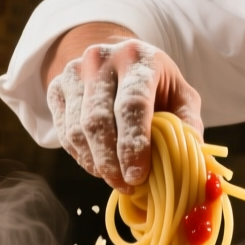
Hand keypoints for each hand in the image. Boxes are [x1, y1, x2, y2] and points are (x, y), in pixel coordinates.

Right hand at [46, 39, 201, 189]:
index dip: (133, 145)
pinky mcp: (55, 87)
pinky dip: (80, 156)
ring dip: (95, 163)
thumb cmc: (155, 84)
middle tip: (127, 185)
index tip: (138, 176)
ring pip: (77, 130)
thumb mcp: (181, 96)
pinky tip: (98, 165)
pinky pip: (63, 132)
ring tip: (114, 178)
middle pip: (98, 120)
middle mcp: (101, 60)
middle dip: (111, 162)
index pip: (132, 104)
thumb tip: (189, 159)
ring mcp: (73, 73)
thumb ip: (188, 124)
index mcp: (138, 59)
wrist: (117, 58)